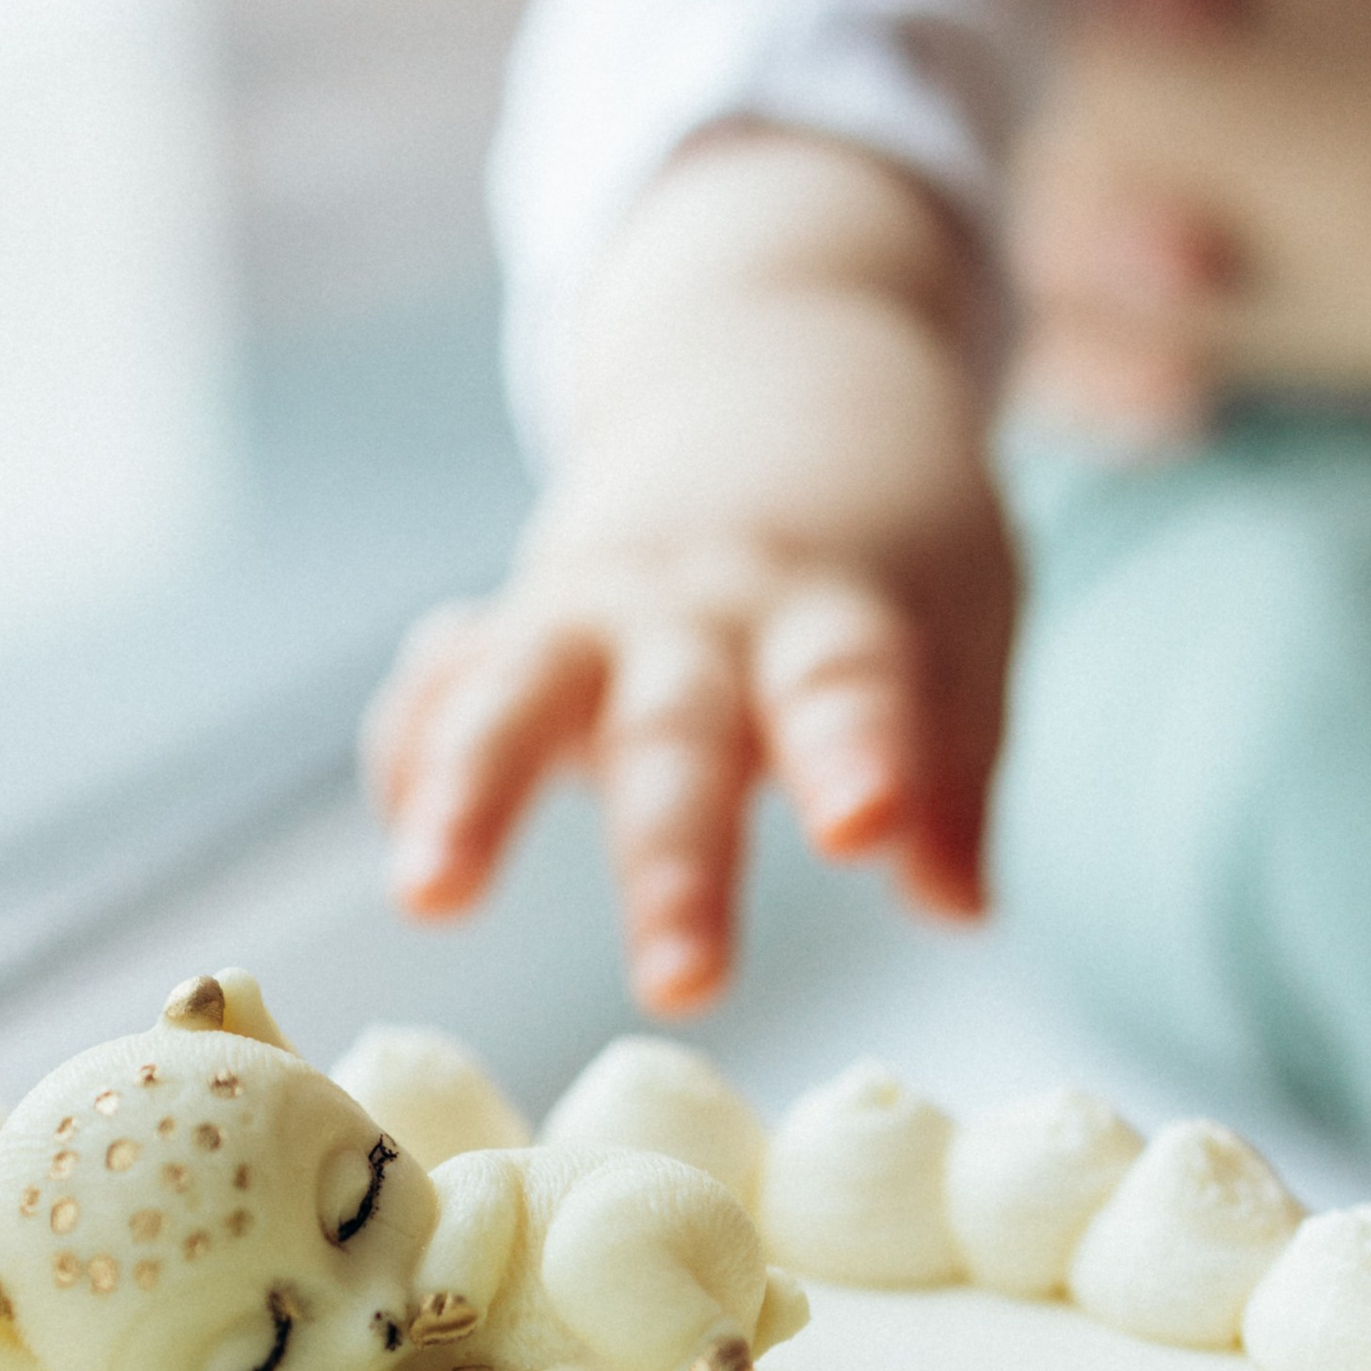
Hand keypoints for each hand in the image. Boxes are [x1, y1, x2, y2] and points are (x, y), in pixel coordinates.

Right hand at [364, 131, 1015, 1014]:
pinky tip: (408, 851)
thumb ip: (953, 772)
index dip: (858, 757)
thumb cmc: (885, 553)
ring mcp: (585, 615)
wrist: (772, 384)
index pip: (847, 686)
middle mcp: (694, 609)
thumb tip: (962, 909)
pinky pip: (439, 695)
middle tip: (682, 986)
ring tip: (430, 899)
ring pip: (510, 697)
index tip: (864, 833)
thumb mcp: (958, 630)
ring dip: (466, 798)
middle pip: (674, 734)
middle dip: (671, 863)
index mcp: (829, 609)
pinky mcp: (505, 632)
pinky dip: (411, 762)